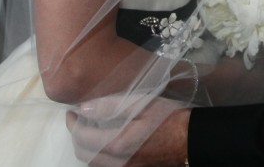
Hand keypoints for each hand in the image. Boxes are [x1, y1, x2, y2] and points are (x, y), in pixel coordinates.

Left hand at [67, 95, 188, 166]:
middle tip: (79, 120)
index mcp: (116, 144)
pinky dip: (100, 155)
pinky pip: (108, 166)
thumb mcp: (140, 104)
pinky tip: (108, 141)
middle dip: (77, 137)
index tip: (72, 112)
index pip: (81, 137)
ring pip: (94, 163)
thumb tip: (83, 109)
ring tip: (92, 129)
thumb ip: (109, 106)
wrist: (192, 139)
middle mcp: (117, 163)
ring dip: (87, 147)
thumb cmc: (168, 117)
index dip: (72, 123)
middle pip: (83, 155)